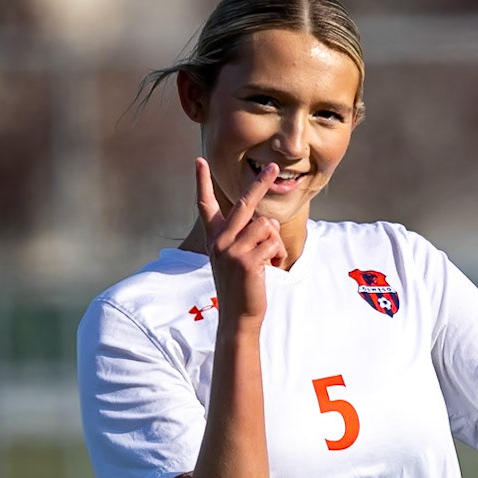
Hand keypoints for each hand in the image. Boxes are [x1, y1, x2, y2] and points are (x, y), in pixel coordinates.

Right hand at [195, 157, 287, 324]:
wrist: (238, 317)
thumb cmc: (242, 288)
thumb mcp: (237, 259)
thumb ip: (248, 238)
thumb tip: (269, 222)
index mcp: (214, 239)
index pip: (205, 205)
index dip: (202, 182)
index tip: (199, 161)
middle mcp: (219, 241)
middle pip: (244, 203)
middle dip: (261, 183)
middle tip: (274, 167)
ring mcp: (232, 250)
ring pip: (266, 226)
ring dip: (275, 242)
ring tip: (269, 260)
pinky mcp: (247, 260)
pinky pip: (273, 243)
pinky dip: (278, 255)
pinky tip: (271, 268)